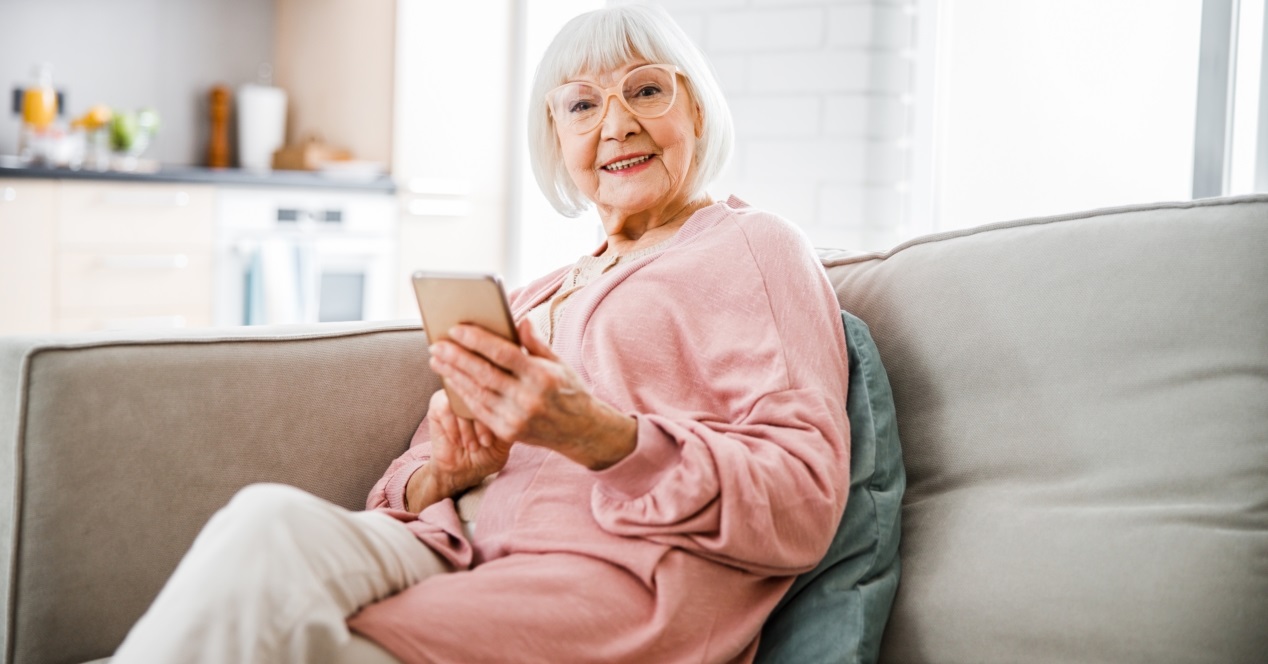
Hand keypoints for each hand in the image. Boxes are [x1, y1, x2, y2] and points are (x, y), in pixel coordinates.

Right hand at [404, 389, 512, 512]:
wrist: (463, 469)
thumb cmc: (488, 453)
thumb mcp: (505, 439)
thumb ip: (509, 420)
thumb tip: (516, 408)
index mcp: (496, 394)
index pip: (500, 392)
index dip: (499, 416)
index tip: (498, 439)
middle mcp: (476, 389)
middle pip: (481, 395)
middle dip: (483, 424)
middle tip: (486, 443)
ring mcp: (456, 394)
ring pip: (462, 403)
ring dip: (467, 428)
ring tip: (473, 446)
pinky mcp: (438, 403)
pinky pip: (445, 408)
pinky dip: (453, 428)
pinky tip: (458, 442)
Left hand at [428, 319, 636, 469]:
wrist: (581, 431)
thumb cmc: (569, 390)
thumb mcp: (559, 363)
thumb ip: (536, 343)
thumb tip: (519, 320)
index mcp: (542, 376)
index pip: (503, 354)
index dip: (477, 341)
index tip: (456, 329)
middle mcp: (528, 399)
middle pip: (484, 374)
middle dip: (456, 358)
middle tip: (436, 344)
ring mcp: (516, 418)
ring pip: (477, 393)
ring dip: (453, 375)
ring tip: (437, 360)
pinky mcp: (508, 433)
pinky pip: (479, 410)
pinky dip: (463, 394)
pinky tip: (452, 380)